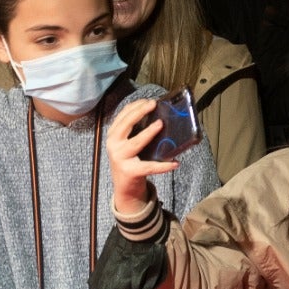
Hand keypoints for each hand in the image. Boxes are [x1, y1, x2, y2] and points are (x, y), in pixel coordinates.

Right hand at [107, 98, 175, 215]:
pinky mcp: (131, 172)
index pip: (122, 116)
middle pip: (125, 125)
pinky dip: (164, 166)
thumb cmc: (130, 160)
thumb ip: (135, 130)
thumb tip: (158, 115)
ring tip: (160, 124)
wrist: (124, 187)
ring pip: (136, 143)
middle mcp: (113, 145)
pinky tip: (175, 163)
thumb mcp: (127, 143)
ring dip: (148, 133)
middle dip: (139, 112)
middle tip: (153, 104)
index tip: (148, 100)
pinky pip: (149, 167)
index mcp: (113, 136)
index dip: (135, 106)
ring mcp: (120, 158)